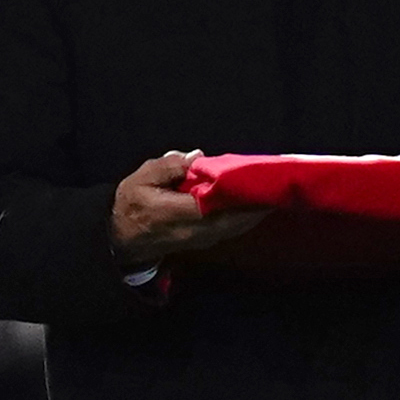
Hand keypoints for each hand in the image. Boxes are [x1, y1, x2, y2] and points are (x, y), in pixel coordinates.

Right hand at [110, 150, 263, 266]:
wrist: (120, 238)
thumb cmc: (131, 204)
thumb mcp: (142, 178)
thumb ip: (169, 166)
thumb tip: (197, 156)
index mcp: (177, 213)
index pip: (217, 206)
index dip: (242, 198)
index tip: (261, 183)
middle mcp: (193, 231)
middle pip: (234, 221)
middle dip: (257, 206)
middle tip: (279, 187)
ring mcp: (200, 240)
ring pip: (235, 228)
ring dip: (254, 213)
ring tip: (272, 193)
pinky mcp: (203, 243)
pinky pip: (230, 231)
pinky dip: (244, 218)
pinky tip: (254, 205)